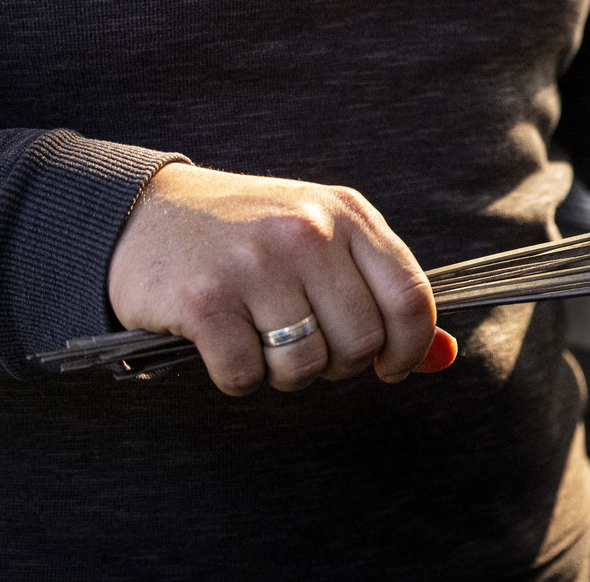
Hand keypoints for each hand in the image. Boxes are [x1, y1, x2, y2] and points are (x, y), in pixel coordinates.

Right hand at [108, 163, 455, 395]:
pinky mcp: (205, 299)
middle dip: (340, 364)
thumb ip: (385, 298)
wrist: (145, 212)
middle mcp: (308, 232)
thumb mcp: (325, 246)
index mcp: (348, 214)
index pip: (410, 297)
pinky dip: (238, 377)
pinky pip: (245, 374)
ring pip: (306, 363)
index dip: (411, 347)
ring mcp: (256, 263)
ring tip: (265, 342)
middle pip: (361, 339)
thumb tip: (444, 358)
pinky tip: (224, 345)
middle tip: (311, 349)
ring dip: (287, 373)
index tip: (391, 366)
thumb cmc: (249, 236)